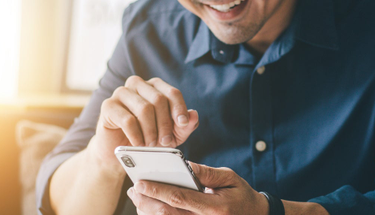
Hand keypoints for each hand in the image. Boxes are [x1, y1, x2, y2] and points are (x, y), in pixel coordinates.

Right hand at [88, 76, 199, 173]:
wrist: (119, 152)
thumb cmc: (147, 138)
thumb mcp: (171, 135)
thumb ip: (184, 126)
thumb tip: (194, 115)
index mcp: (154, 86)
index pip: (172, 92)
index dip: (179, 109)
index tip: (182, 124)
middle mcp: (137, 84)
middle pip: (158, 99)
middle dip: (165, 124)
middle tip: (165, 142)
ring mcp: (121, 93)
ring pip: (144, 108)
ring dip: (151, 131)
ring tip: (151, 144)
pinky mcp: (108, 106)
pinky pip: (127, 119)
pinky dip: (136, 135)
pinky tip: (138, 144)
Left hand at [127, 162, 268, 214]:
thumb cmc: (240, 195)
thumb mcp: (229, 178)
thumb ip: (206, 173)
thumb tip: (185, 164)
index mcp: (215, 207)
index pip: (180, 199)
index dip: (158, 190)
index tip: (140, 182)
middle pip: (167, 214)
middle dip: (147, 201)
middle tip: (134, 190)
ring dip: (148, 211)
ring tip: (138, 197)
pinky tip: (149, 208)